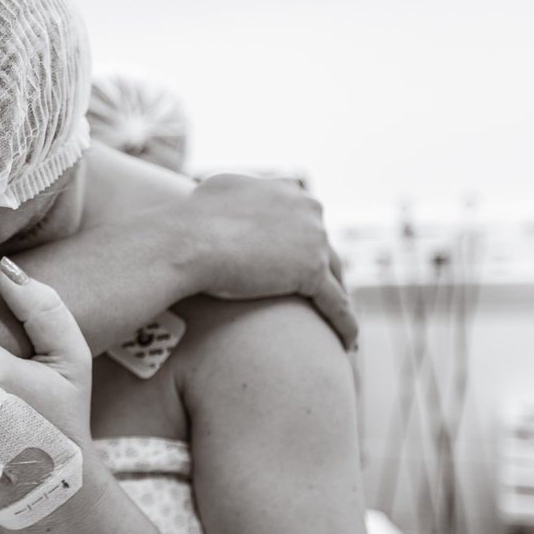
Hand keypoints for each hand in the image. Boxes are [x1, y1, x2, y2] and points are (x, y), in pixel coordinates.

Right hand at [182, 173, 356, 347]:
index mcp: (285, 189)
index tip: (296, 264)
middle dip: (323, 272)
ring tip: (335, 325)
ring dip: (338, 299)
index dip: (301, 243)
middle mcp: (305, 207)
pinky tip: (348, 345)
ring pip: (335, 277)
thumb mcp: (215, 194)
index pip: (302, 220)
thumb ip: (234, 201)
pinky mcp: (312, 271)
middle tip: (318, 299)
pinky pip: (337, 303)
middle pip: (323, 246)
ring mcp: (313, 238)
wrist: (185, 241)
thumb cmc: (189, 222)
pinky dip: (345, 324)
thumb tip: (227, 211)